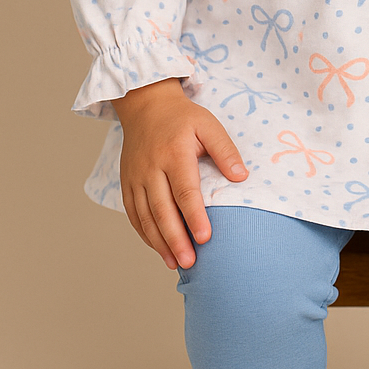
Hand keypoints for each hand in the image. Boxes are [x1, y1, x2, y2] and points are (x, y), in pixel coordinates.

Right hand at [112, 78, 248, 269]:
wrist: (145, 106)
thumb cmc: (182, 118)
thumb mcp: (208, 125)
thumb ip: (225, 150)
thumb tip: (241, 176)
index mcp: (173, 153)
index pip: (184, 190)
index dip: (194, 216)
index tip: (205, 238)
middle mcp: (151, 168)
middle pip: (162, 209)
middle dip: (175, 239)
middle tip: (190, 262)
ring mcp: (135, 177)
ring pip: (145, 216)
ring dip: (159, 242)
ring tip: (175, 263)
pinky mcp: (127, 183)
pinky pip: (133, 213)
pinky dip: (145, 234)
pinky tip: (158, 248)